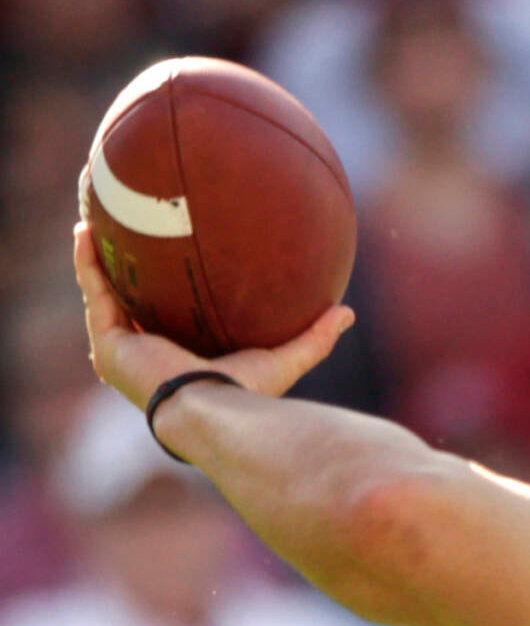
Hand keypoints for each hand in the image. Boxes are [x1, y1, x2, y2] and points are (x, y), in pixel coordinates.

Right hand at [72, 220, 353, 408]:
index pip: (169, 318)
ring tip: (95, 217)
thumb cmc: (249, 394)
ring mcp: (122, 351)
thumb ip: (314, 337)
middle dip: (127, 267)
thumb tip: (347, 311)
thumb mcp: (285, 359)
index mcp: (180, 359)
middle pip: (131, 302)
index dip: (165, 290)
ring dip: (98, 256)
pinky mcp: (107, 343)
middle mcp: (146, 355)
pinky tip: (85, 229)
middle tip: (128, 229)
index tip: (170, 258)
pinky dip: (87, 261)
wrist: (213, 408)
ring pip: (104, 292)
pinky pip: (94, 291)